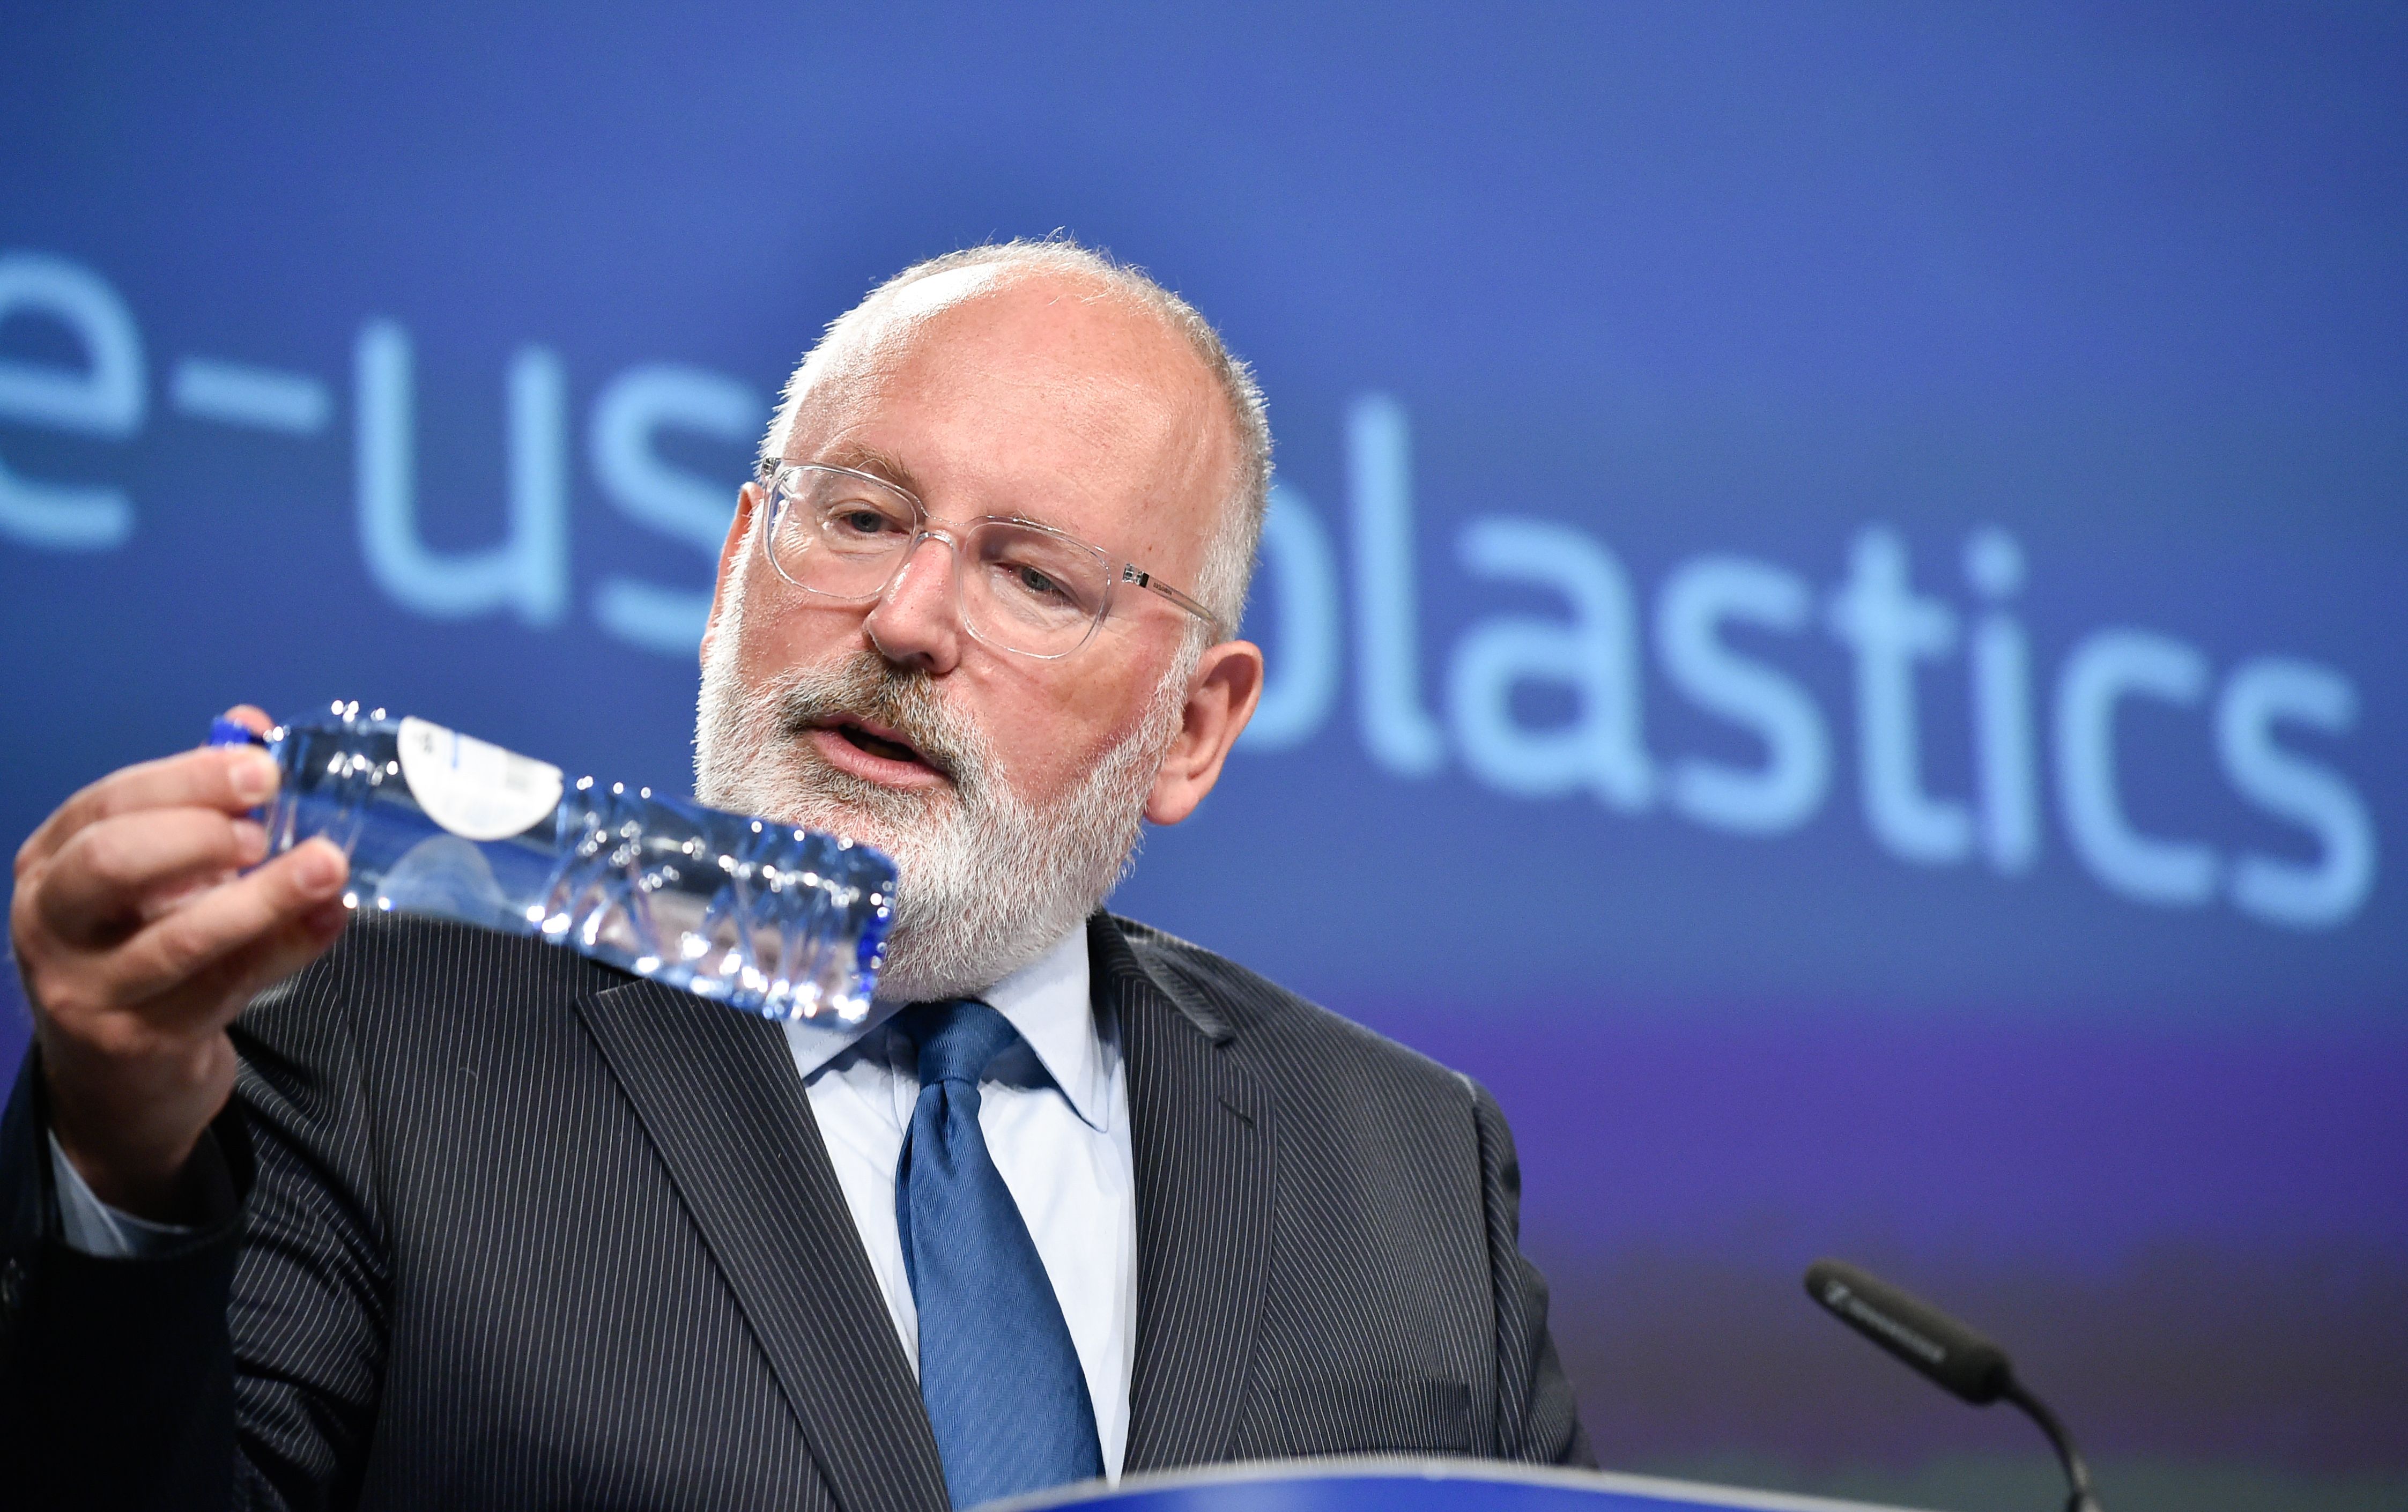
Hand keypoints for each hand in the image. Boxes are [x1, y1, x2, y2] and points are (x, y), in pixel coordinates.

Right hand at [10, 706, 350, 1220]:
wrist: (115, 1076)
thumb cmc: (139, 945)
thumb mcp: (153, 875)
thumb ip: (196, 802)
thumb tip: (248, 726)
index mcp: (51, 863)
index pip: (107, 804)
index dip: (186, 781)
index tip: (260, 770)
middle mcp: (53, 922)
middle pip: (113, 863)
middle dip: (200, 834)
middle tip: (269, 827)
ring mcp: (88, 989)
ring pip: (178, 938)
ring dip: (263, 899)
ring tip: (327, 867)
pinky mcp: (138, 1042)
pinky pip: (224, 987)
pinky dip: (286, 949)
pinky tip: (329, 920)